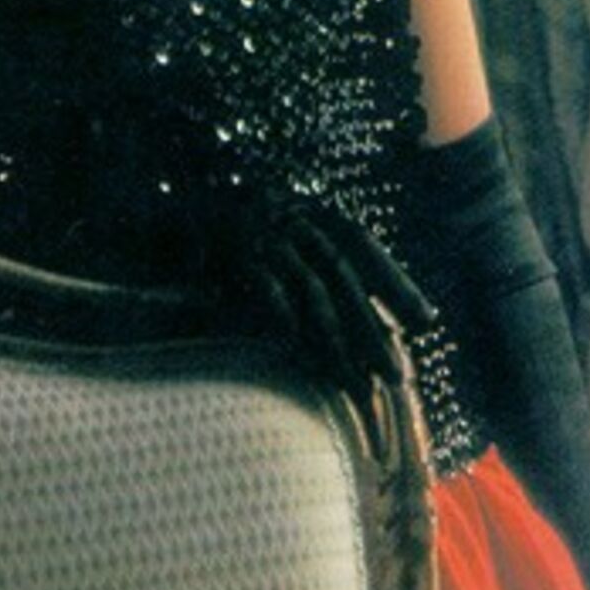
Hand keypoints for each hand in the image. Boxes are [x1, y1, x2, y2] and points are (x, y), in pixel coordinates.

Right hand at [209, 191, 437, 406]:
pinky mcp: (228, 248)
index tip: (426, 321)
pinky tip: (298, 346)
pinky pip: (264, 284)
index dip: (395, 281)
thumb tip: (364, 313)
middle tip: (395, 372)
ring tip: (356, 381)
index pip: (361, 242)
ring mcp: (259, 229)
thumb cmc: (224, 234)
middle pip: (342, 273)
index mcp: (306, 208)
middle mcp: (289, 213)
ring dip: (337, 338)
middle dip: (371, 325)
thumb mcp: (275, 234)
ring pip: (311, 287)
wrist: (163, 211)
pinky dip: (283, 313)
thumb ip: (315, 262)